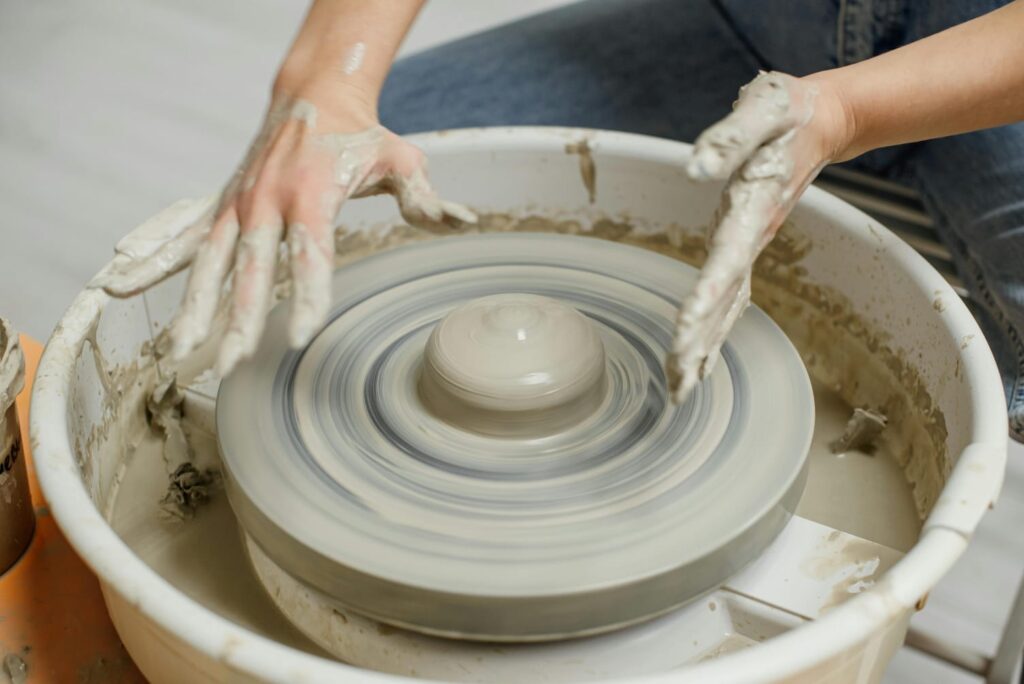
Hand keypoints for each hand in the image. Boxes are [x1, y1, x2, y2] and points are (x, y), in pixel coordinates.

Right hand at [94, 91, 474, 375]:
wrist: (313, 96)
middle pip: (252, 269)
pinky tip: (121, 284)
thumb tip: (465, 221)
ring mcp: (238, 202)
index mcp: (311, 193)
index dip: (308, 296)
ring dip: (193, 307)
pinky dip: (152, 259)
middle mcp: (266, 200)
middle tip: (232, 364)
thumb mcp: (402, 160)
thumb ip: (426, 198)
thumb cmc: (362, 135)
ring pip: (209, 262)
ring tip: (177, 351)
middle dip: (242, 320)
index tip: (302, 336)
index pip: (310, 255)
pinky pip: (182, 236)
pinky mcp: (224, 204)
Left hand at [667, 71, 850, 402]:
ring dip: (704, 346)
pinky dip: (714, 328)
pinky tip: (699, 356)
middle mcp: (753, 236)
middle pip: (725, 299)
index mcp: (755, 209)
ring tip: (681, 388)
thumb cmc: (787, 113)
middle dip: (699, 342)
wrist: (821, 122)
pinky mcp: (746, 244)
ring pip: (727, 305)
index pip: (726, 261)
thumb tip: (695, 168)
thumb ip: (729, 138)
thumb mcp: (762, 110)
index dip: (706, 297)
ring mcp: (752, 245)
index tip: (685, 332)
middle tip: (678, 387)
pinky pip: (730, 296)